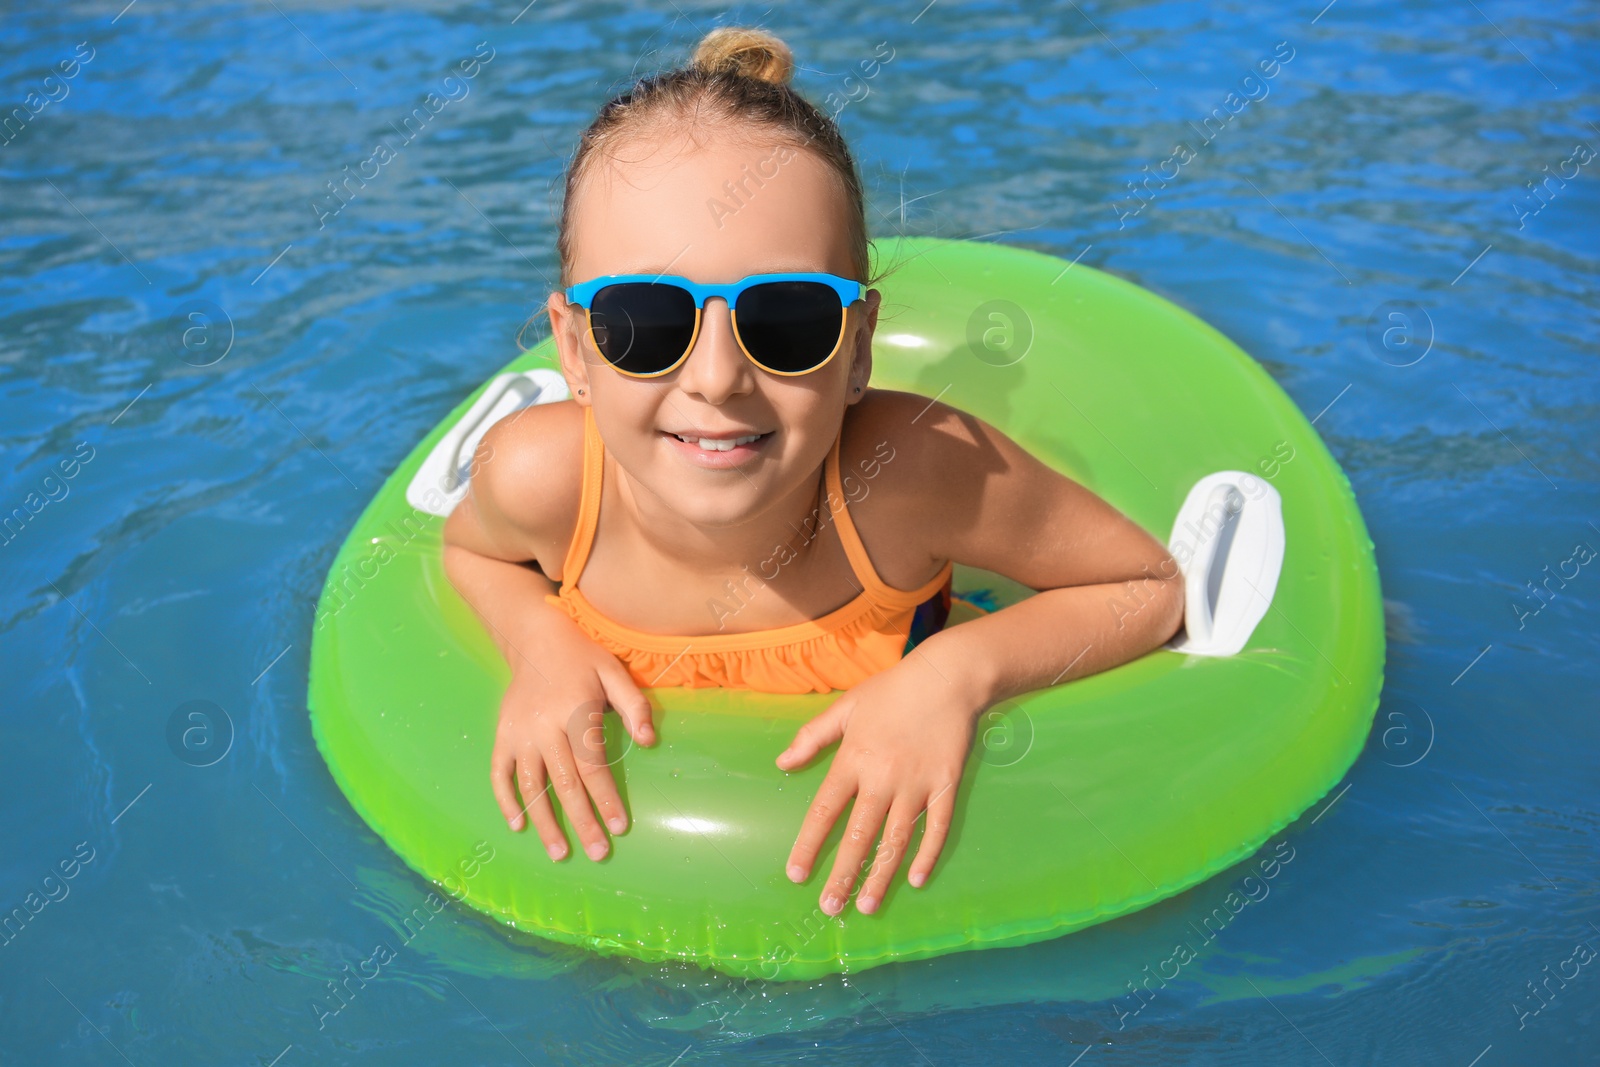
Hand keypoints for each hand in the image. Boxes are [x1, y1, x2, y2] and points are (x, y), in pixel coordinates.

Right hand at [489, 614, 655, 862]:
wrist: (534, 638)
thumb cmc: (581, 658)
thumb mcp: (614, 672)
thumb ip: (634, 706)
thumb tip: (649, 743)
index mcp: (574, 712)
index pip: (592, 765)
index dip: (606, 798)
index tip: (619, 827)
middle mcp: (543, 727)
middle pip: (564, 784)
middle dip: (581, 822)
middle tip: (598, 853)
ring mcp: (518, 733)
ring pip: (530, 786)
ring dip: (544, 822)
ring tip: (559, 853)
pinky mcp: (501, 735)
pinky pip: (499, 774)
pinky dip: (506, 801)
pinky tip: (518, 825)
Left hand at [776, 652, 982, 915]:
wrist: (947, 676)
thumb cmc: (891, 690)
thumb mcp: (846, 707)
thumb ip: (813, 737)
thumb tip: (782, 763)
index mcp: (853, 759)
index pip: (825, 811)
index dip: (809, 845)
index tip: (796, 875)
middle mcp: (882, 778)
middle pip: (859, 835)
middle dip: (843, 875)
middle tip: (830, 908)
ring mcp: (917, 784)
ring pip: (895, 840)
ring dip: (881, 875)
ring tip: (868, 906)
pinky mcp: (946, 785)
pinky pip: (936, 828)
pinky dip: (927, 855)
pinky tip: (916, 880)